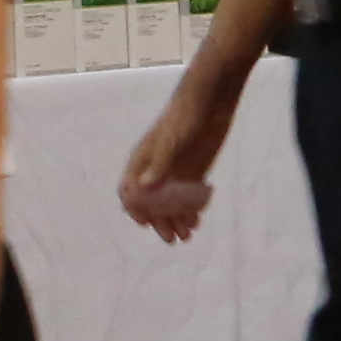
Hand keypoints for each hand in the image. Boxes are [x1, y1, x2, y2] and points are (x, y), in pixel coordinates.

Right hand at [118, 90, 220, 242]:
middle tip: (171, 239)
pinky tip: (197, 222)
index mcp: (143, 160)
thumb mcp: (170, 141)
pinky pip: (188, 196)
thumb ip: (158, 164)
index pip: (130, 190)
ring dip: (176, 220)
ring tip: (186, 236)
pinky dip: (190, 210)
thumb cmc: (184, 117)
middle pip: (152, 202)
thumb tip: (142, 188)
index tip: (145, 223)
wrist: (209, 102)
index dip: (135, 208)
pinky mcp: (194, 170)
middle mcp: (157, 169)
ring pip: (171, 203)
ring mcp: (176, 170)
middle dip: (159, 221)